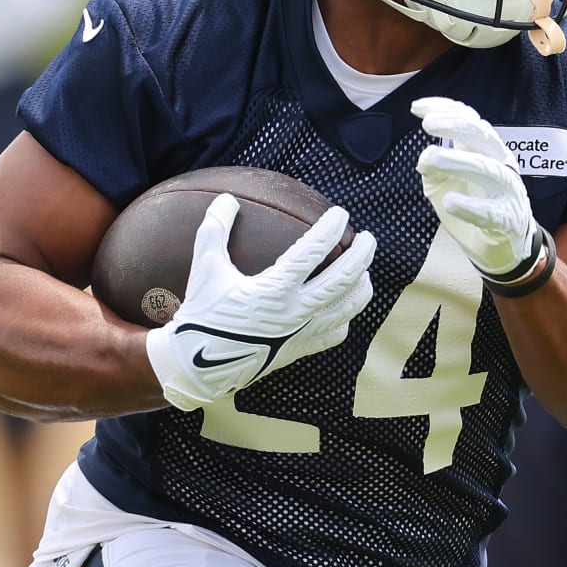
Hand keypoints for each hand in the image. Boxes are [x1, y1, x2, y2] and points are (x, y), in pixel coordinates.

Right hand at [146, 193, 375, 411]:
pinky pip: (333, 335)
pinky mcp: (298, 350)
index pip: (313, 252)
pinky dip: (344, 319)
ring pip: (346, 309)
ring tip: (365, 272)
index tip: (341, 213)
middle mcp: (294, 312)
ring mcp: (300, 334)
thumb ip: (214, 230)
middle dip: (361, 255)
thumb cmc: (202, 314)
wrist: (198, 367)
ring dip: (361, 288)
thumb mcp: (205, 268)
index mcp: (274, 289)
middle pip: (342, 280)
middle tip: (368, 237)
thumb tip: (226, 199)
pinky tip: (343, 310)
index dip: (330, 229)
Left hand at [412, 96, 537, 279]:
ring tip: (433, 158)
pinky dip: (471, 206)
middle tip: (428, 125)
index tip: (417, 108)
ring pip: (490, 168)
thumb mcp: (443, 185)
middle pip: (483, 135)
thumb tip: (424, 157)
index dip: (445, 109)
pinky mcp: (508, 219)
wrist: (502, 245)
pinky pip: (492, 211)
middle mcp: (500, 163)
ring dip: (461, 160)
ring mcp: (508, 190)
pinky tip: (450, 202)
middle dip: (455, 126)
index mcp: (485, 149)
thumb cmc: (474, 206)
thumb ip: (432, 170)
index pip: (469, 120)